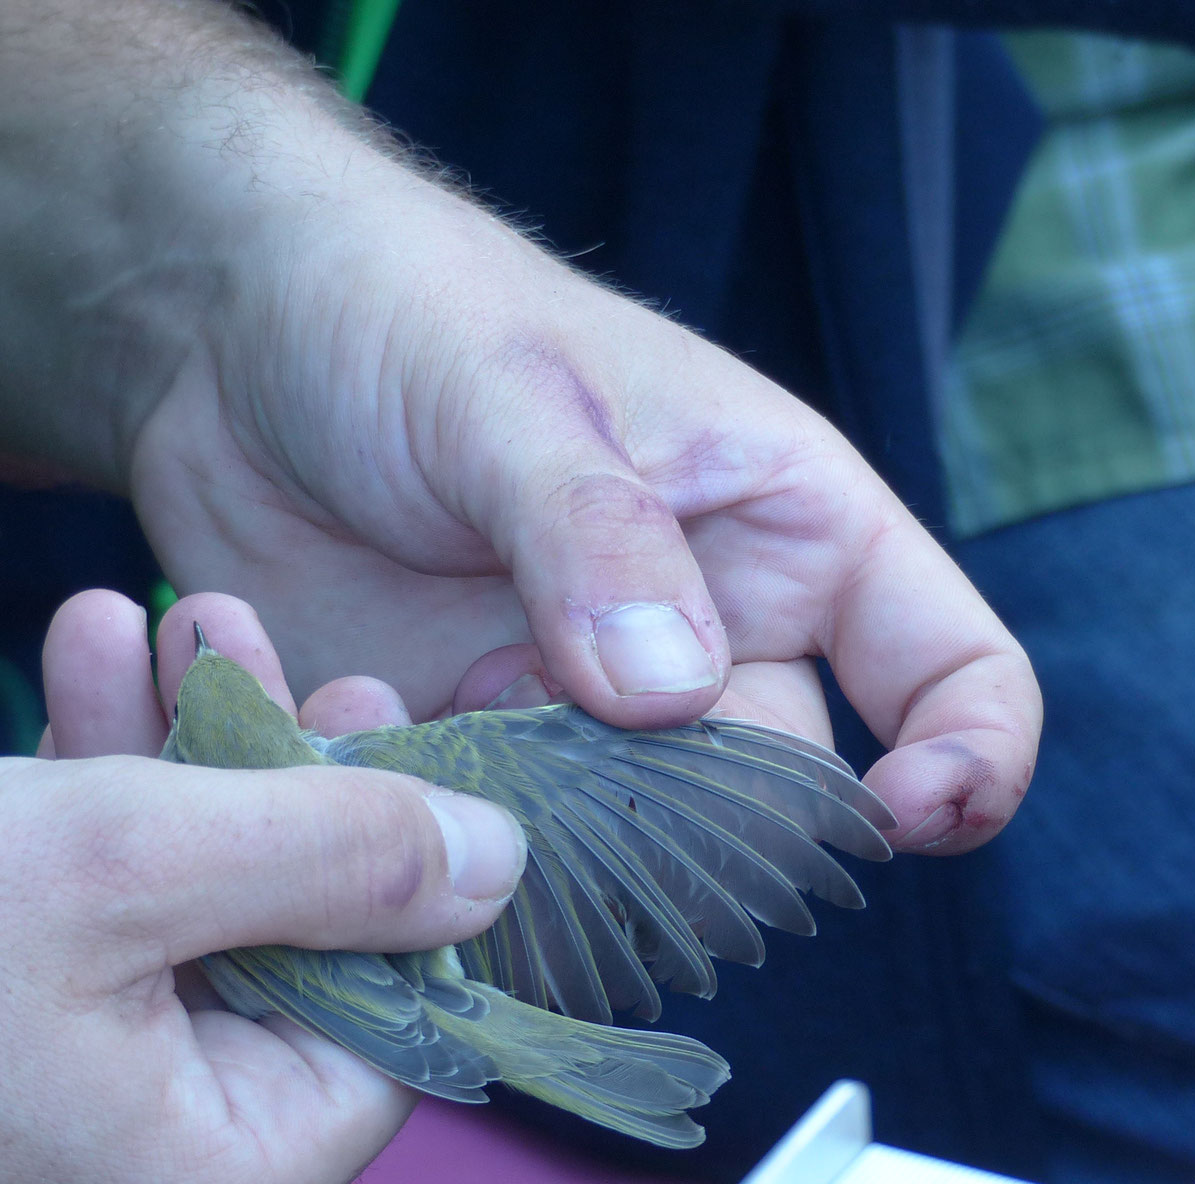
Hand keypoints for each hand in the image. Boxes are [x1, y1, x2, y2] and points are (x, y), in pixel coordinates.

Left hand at [0, 0, 1039, 855]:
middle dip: (706, 829)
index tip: (909, 818)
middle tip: (573, 769)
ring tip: (447, 737)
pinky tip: (367, 755)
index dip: (969, 760)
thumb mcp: (511, 393)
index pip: (952, 670)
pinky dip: (450, 844)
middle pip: (784, 806)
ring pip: (641, 859)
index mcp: (789, 536)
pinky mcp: (477, 764)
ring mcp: (592, 720)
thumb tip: (670, 694)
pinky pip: (501, 858)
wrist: (226, 341)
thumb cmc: (408, 312)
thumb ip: (594, 535)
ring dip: (562, 847)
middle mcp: (713, 645)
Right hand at [0, 636, 524, 1183]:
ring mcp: (82, 1165)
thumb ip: (339, 854)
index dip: (392, 854)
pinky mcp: (4, 1110)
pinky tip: (74, 680)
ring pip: (180, 938)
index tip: (371, 711)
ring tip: (156, 616)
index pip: (394, 1014)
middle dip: (259, 773)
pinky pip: (92, 964)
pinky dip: (87, 832)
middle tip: (251, 636)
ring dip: (165, 769)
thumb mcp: (126, 860)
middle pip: (283, 961)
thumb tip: (506, 860)